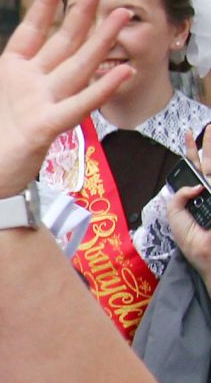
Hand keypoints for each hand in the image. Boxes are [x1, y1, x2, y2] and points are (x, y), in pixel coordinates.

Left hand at [0, 0, 133, 203]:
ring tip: (124, 14)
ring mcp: (42, 104)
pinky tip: (121, 70)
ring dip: (102, 41)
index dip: (46, 4)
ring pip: (79, 65)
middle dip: (82, 12)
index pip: (32, 30)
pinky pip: (78, 105)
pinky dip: (100, 89)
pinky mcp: (46, 127)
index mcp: (9, 74)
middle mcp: (31, 85)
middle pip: (64, 41)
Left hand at [167, 127, 210, 279]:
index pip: (195, 167)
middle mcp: (210, 191)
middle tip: (209, 126)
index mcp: (197, 194)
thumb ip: (179, 197)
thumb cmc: (192, 240)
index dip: (191, 150)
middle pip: (209, 162)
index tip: (188, 133)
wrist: (207, 256)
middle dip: (209, 144)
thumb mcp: (175, 217)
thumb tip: (195, 185)